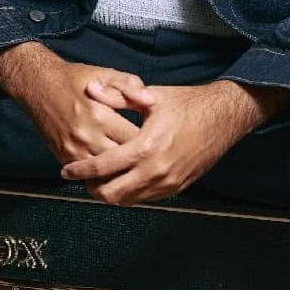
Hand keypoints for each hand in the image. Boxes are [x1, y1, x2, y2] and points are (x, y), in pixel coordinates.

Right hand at [0, 42, 156, 163]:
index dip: (151, 142)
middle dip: (139, 161)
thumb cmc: (74, 78)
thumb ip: (130, 86)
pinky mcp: (64, 156)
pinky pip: (87, 176)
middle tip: (154, 161)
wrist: (38, 85)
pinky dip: (102, 176)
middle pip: (122, 160)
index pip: (134, 140)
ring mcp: (73, 149)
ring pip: (105, 173)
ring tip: (138, 171)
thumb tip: (151, 101)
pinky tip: (115, 173)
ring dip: (121, 173)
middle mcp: (86, 136)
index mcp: (100, 115)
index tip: (161, 143)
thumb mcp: (105, 74)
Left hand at [61, 77, 283, 204]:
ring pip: (129, 200)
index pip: (102, 167)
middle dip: (92, 188)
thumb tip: (89, 89)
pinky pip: (147, 198)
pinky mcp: (178, 187)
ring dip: (112, 192)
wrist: (224, 117)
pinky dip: (131, 192)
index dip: (79, 171)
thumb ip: (116, 96)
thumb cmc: (187, 104)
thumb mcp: (150, 97)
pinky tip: (125, 178)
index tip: (66, 171)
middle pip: (111, 194)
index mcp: (145, 146)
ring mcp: (169, 182)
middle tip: (83, 178)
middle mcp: (156, 170)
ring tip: (101, 179)